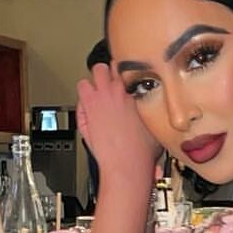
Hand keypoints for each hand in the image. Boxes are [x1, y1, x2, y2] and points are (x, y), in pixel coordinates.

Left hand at [76, 64, 160, 191]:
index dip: (120, 75)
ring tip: (93, 97)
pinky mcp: (87, 110)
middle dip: (102, 75)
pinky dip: (82, 102)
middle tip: (104, 86)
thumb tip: (145, 109)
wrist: (127, 165)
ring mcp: (99, 99)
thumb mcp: (151, 127)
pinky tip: (89, 112)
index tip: (120, 79)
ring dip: (89, 86)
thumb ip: (145, 112)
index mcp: (132, 94)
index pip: (123, 70)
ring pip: (86, 78)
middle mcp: (115, 92)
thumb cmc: (140, 152)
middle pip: (102, 68)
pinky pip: (80, 96)